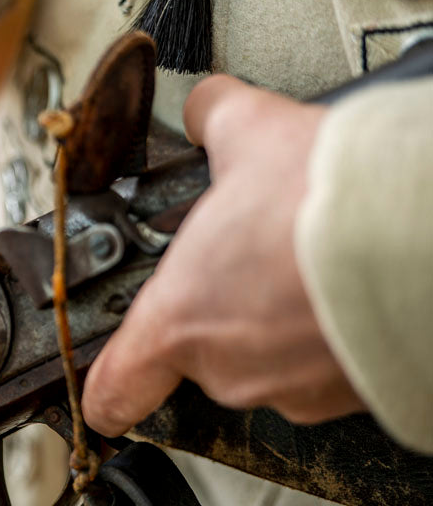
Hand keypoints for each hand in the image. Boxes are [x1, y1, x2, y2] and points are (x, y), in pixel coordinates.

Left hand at [81, 76, 365, 436]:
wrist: (426, 233)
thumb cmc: (328, 198)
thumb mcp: (249, 132)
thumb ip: (210, 121)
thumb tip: (206, 109)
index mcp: (179, 319)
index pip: (112, 390)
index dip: (105, 388)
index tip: (104, 385)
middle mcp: (230, 369)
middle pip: (201, 351)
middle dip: (221, 305)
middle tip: (250, 257)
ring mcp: (295, 389)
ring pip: (268, 359)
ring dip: (278, 318)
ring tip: (306, 260)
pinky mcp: (355, 396)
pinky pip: (325, 366)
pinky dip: (330, 331)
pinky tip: (346, 283)